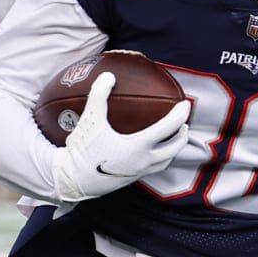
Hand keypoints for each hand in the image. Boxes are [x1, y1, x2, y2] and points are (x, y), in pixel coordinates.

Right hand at [52, 71, 190, 203]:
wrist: (71, 180)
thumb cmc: (82, 151)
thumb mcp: (90, 120)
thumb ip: (99, 95)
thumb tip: (108, 76)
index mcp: (138, 147)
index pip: (167, 129)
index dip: (179, 115)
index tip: (186, 105)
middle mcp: (142, 162)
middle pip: (173, 149)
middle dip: (182, 135)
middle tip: (184, 123)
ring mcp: (137, 173)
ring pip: (164, 162)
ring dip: (173, 150)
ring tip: (173, 138)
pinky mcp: (130, 179)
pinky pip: (152, 168)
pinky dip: (159, 158)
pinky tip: (150, 151)